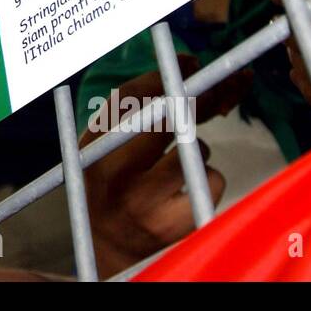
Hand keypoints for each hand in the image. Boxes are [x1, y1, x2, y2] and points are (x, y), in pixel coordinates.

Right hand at [79, 59, 250, 277]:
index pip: (130, 98)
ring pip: (195, 148)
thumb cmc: (112, 184)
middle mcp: (112, 173)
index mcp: (93, 147)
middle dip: (199, 98)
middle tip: (217, 88)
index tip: (190, 63)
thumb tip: (190, 65)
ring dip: (195, 149)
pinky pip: (210, 180)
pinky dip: (207, 178)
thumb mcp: (105, 144)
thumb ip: (136, 108)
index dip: (166, 75)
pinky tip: (186, 190)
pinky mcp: (171, 227)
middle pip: (167, 118)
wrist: (107, 247)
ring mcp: (142, 202)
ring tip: (174, 165)